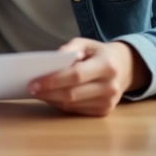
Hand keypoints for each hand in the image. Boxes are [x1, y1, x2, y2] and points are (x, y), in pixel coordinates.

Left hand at [27, 38, 151, 116]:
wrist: (124, 68)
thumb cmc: (99, 54)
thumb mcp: (87, 44)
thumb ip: (70, 48)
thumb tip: (52, 60)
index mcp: (107, 66)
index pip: (76, 76)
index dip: (53, 80)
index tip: (34, 82)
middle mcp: (110, 87)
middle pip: (72, 94)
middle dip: (48, 92)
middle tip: (31, 88)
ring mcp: (108, 102)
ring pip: (72, 105)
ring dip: (51, 99)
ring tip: (38, 91)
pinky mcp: (104, 112)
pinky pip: (76, 110)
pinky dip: (60, 104)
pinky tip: (51, 96)